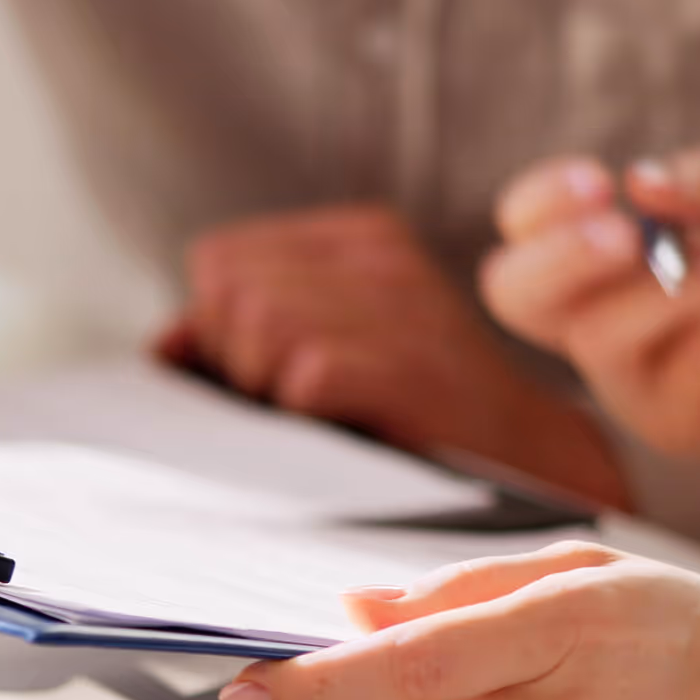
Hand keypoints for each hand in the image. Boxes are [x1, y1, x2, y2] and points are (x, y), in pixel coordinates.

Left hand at [159, 205, 631, 508]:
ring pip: (259, 323)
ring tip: (317, 417)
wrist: (530, 462)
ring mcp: (400, 305)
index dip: (218, 326)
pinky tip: (341, 431)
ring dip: (267, 388)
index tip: (263, 375)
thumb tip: (169, 344)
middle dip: (234, 357)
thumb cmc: (413, 415)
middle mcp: (380, 257)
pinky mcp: (409, 364)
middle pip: (228, 287)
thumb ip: (243, 335)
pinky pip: (303, 375)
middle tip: (287, 403)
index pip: (221, 259)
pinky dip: (303, 414)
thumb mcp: (331, 350)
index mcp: (359, 238)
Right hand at [482, 152, 699, 483]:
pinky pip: (681, 368)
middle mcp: (594, 322)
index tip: (599, 180)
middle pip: (513, 294)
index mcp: (598, 262)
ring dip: (676, 289)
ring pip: (600, 335)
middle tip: (624, 236)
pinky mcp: (671, 424)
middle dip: (560, 257)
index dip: (540, 204)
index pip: (524, 231)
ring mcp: (626, 379)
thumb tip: (641, 182)